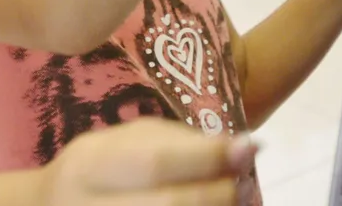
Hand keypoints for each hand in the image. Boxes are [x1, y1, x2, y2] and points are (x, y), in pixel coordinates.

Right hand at [36, 119, 257, 205]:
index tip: (251, 146)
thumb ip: (176, 142)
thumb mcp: (123, 142)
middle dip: (218, 195)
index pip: (153, 162)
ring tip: (237, 202)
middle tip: (245, 184)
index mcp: (90, 166)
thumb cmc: (99, 170)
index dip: (207, 157)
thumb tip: (240, 149)